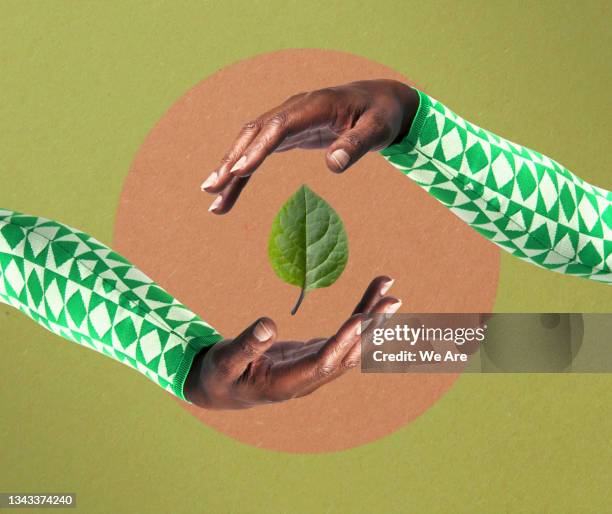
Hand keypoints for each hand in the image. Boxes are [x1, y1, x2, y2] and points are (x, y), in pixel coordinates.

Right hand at [184, 276, 400, 408]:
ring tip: (388, 287)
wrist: (224, 389)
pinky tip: (372, 298)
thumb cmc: (221, 375)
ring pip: (350, 343)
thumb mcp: (225, 361)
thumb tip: (268, 323)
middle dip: (370, 326)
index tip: (363, 318)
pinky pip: (343, 335)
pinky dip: (358, 315)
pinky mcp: (316, 356)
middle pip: (346, 353)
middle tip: (393, 298)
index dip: (343, 341)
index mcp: (286, 384)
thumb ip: (246, 345)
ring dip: (370, 316)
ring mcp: (315, 368)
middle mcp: (308, 379)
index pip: (322, 363)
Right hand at [201, 79, 418, 213]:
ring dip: (230, 169)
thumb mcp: (377, 129)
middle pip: (255, 133)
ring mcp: (287, 121)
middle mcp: (294, 109)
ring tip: (213, 199)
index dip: (258, 148)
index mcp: (315, 105)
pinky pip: (259, 153)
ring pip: (250, 143)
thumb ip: (356, 145)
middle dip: (232, 160)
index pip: (280, 126)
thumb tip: (333, 165)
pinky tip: (230, 192)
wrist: (379, 102)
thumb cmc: (381, 115)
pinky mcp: (287, 134)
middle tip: (212, 188)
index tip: (240, 171)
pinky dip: (244, 172)